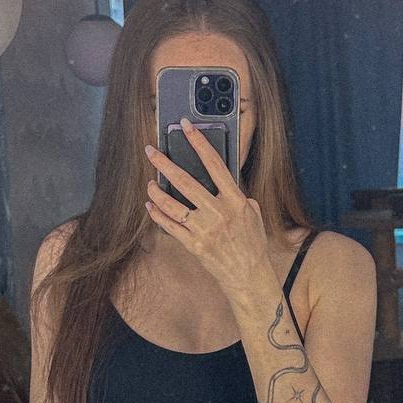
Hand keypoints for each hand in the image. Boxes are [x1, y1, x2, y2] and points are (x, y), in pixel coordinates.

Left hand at [144, 116, 270, 295]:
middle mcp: (218, 213)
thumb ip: (238, 196)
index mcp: (235, 200)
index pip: (215, 164)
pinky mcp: (193, 245)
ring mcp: (204, 230)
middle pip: (186, 182)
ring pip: (172, 205)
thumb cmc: (252, 244)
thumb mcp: (253, 214)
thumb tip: (223, 181)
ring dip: (156, 191)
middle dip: (165, 164)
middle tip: (151, 151)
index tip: (186, 126)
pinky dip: (158, 215)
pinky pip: (170, 227)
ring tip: (149, 182)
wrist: (249, 276)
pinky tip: (151, 206)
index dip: (199, 142)